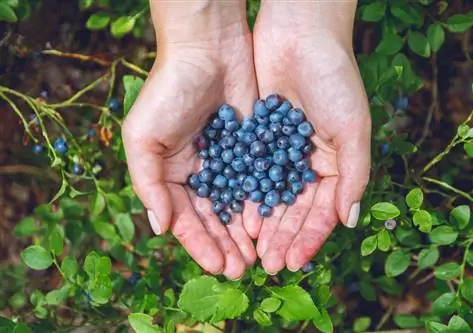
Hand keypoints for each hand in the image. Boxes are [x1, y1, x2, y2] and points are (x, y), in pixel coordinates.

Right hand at [122, 1, 257, 279]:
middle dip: (225, 245)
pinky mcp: (249, 149)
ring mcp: (225, 162)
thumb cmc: (169, 91)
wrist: (208, 49)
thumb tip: (159, 228)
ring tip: (256, 257)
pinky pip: (255, 184)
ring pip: (235, 206)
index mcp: (169, 173)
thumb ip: (149, 183)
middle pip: (212, 218)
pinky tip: (267, 225)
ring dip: (243, 233)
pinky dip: (259, 205)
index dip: (199, 243)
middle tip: (242, 270)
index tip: (218, 265)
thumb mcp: (144, 137)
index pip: (184, 218)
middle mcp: (197, 173)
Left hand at [251, 2, 370, 273]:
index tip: (294, 261)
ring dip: (265, 224)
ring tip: (253, 250)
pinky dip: (247, 195)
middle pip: (294, 209)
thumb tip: (349, 221)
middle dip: (283, 237)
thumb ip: (354, 175)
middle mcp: (307, 162)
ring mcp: (281, 152)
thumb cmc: (335, 79)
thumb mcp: (353, 128)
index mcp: (334, 163)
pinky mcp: (257, 138)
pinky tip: (240, 216)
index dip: (309, 237)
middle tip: (269, 265)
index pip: (322, 210)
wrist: (300, 34)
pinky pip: (251, 173)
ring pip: (271, 196)